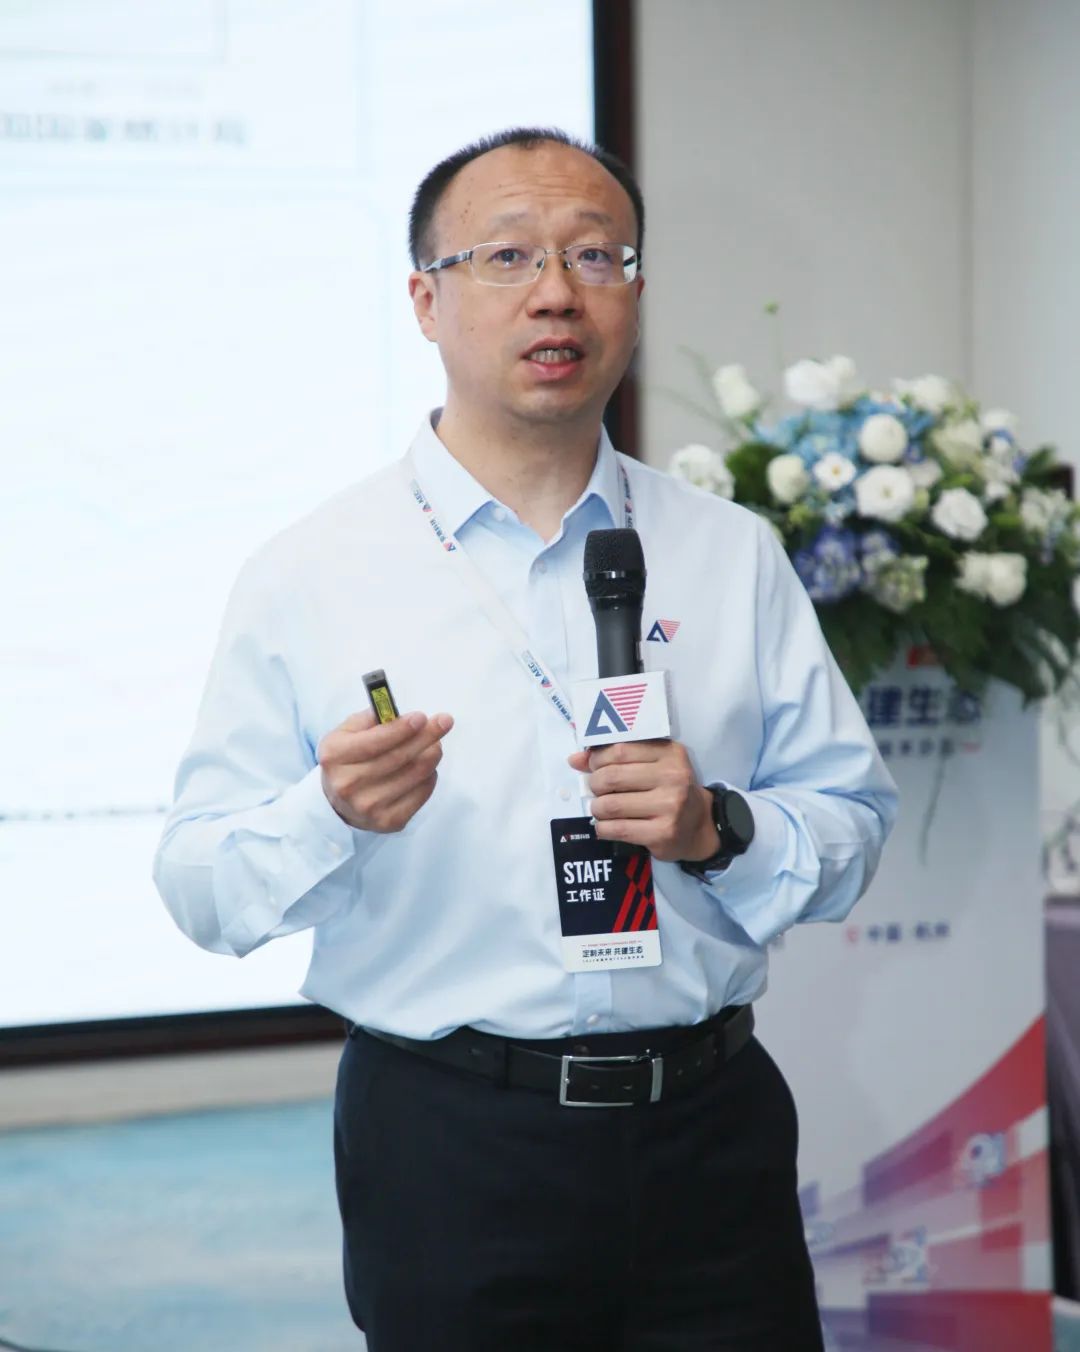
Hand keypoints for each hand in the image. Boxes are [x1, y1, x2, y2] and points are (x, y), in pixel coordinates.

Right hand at [319, 709, 453, 832]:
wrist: (339, 802)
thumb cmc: (348, 759)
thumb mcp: (346, 733)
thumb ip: (370, 719)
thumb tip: (398, 713)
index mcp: (334, 757)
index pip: (374, 742)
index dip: (401, 729)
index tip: (422, 717)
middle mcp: (348, 784)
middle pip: (398, 758)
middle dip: (426, 737)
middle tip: (444, 721)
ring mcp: (368, 806)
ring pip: (415, 774)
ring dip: (431, 755)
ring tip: (435, 744)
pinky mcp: (388, 821)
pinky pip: (422, 793)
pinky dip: (430, 776)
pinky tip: (426, 768)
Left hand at [566, 739, 718, 862]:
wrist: (699, 826)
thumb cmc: (668, 790)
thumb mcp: (651, 765)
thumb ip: (615, 758)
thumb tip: (575, 759)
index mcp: (670, 753)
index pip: (620, 750)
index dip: (597, 759)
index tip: (593, 767)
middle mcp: (673, 777)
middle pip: (611, 777)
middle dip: (595, 784)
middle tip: (597, 791)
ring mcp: (669, 807)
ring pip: (610, 805)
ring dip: (597, 808)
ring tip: (601, 809)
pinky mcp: (662, 833)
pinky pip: (617, 829)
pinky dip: (602, 828)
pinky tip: (606, 826)